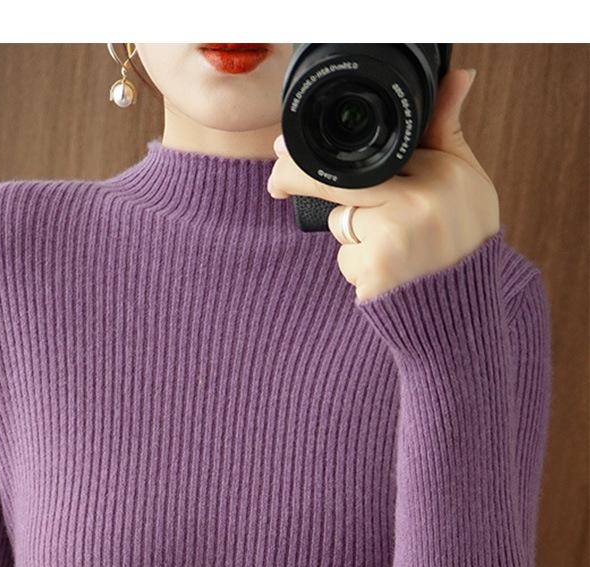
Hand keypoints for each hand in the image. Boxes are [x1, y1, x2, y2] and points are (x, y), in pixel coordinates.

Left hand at [266, 68, 501, 302]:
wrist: (464, 312)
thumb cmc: (465, 242)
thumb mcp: (467, 181)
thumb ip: (448, 132)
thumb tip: (456, 77)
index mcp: (442, 171)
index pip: (375, 149)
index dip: (326, 149)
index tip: (287, 147)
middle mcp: (419, 200)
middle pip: (338, 179)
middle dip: (297, 177)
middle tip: (275, 181)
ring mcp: (395, 236)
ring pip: (341, 221)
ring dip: (351, 233)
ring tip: (391, 249)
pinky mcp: (376, 272)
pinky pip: (345, 258)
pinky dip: (356, 267)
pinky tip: (384, 274)